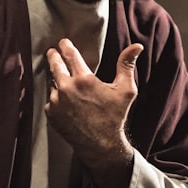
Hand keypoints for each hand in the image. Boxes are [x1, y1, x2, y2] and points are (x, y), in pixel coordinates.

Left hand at [45, 39, 142, 170]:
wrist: (102, 145)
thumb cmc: (115, 116)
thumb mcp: (126, 90)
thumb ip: (126, 65)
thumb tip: (137, 46)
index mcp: (83, 79)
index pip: (69, 55)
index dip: (65, 46)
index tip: (63, 42)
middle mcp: (66, 88)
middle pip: (55, 65)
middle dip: (53, 56)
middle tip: (52, 52)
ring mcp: (56, 101)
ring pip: (52, 83)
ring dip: (56, 79)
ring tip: (62, 79)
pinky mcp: (51, 113)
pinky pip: (51, 99)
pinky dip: (56, 97)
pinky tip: (65, 100)